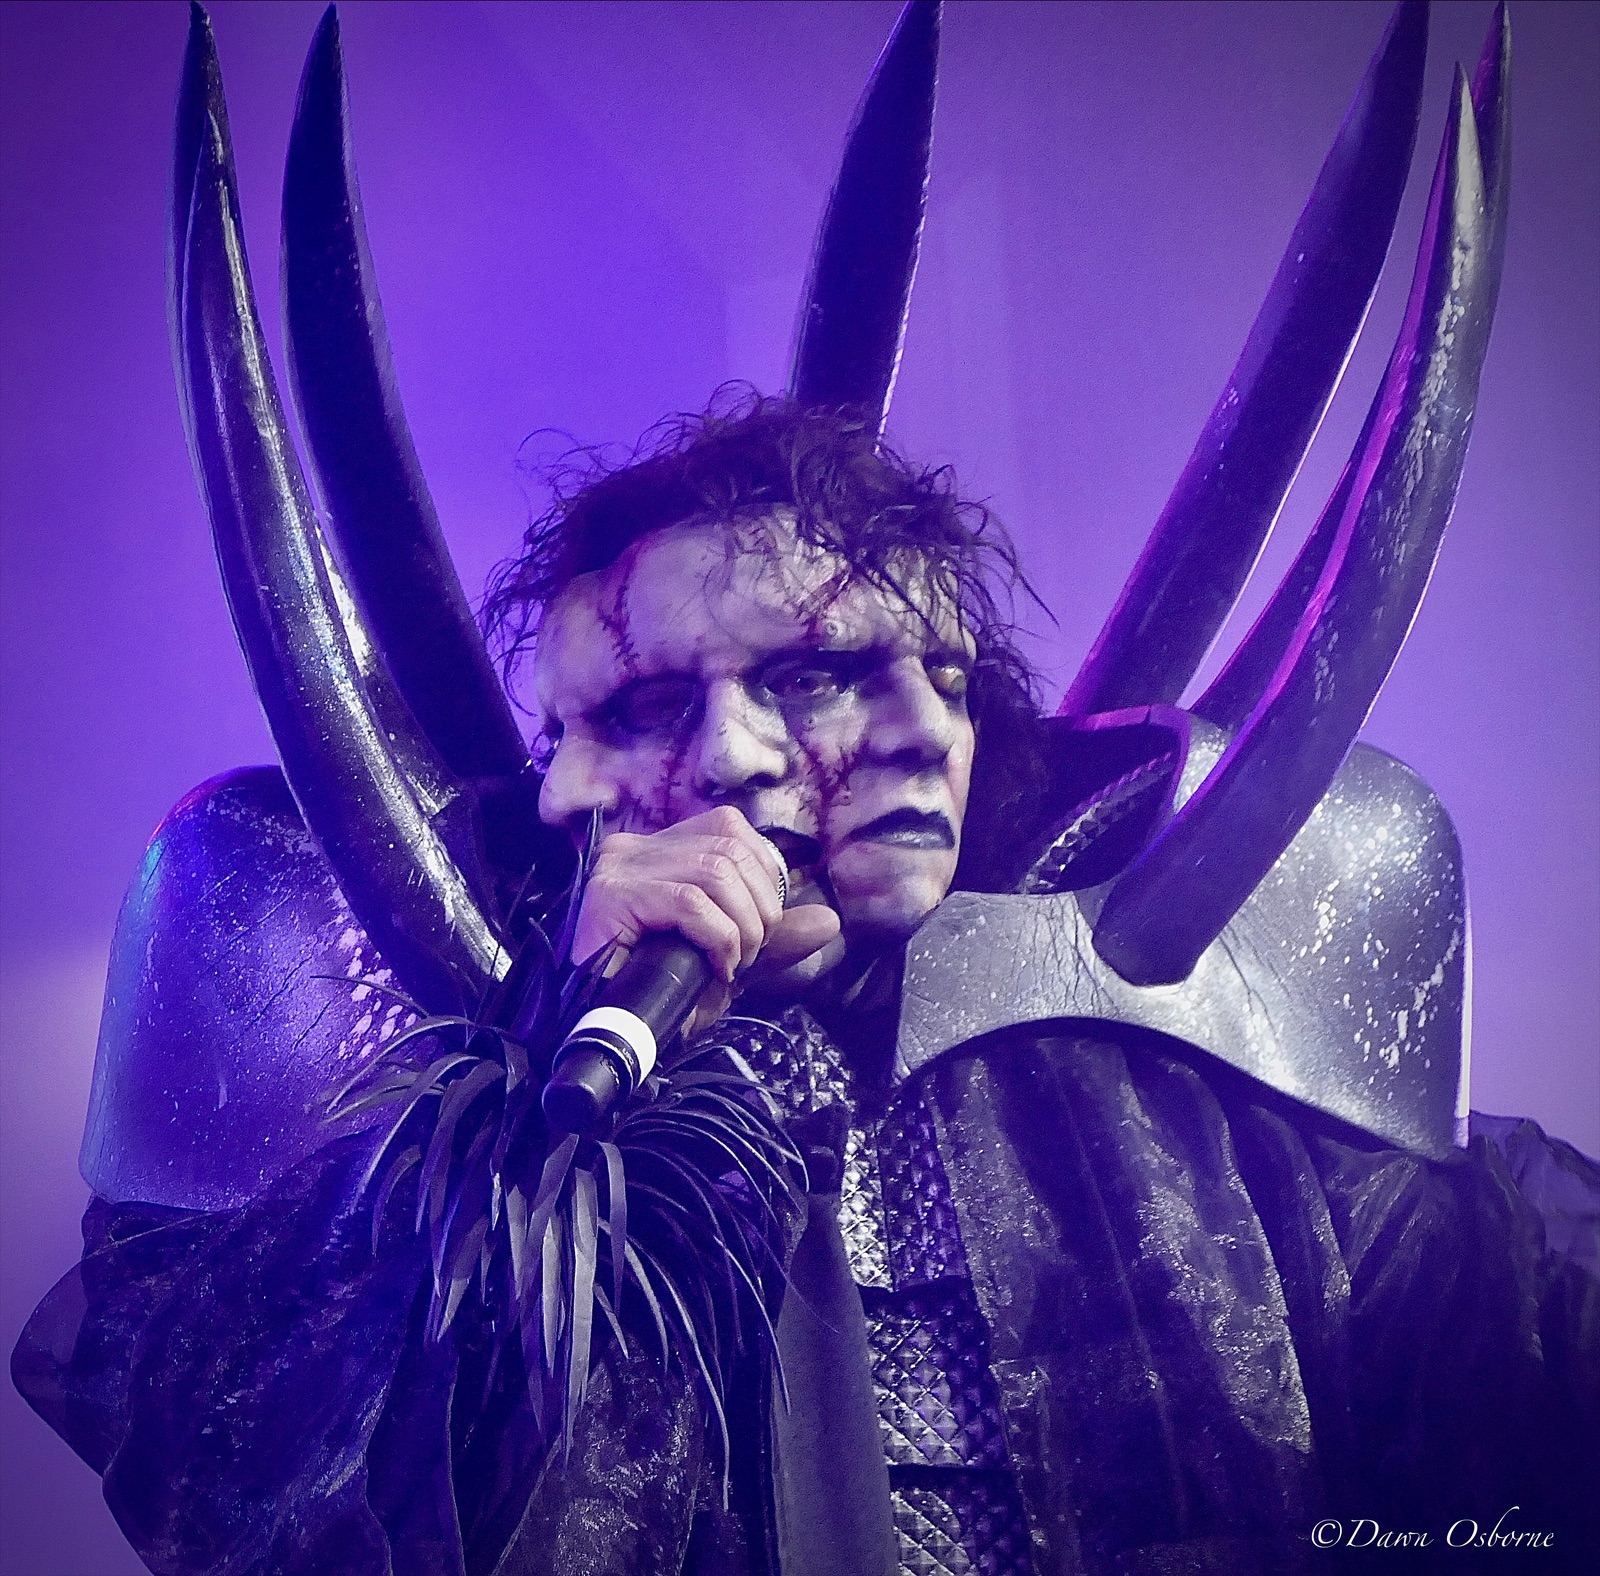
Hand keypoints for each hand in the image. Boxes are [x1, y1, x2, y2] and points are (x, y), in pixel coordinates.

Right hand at [571, 807, 840, 1031]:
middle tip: (749, 956)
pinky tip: (717, 967)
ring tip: (733, 964)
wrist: (600, 1033)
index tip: (762, 927)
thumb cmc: (658, 991)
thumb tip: (831, 921)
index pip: (730, 828)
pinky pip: (688, 902)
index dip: (764, 875)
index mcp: (660, 846)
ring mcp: (617, 868)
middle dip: (759, 906)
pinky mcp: (609, 898)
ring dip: (742, 926)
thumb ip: (774, 935)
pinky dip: (719, 937)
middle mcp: (633, 846)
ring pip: (715, 871)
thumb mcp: (727, 955)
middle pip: (728, 847)